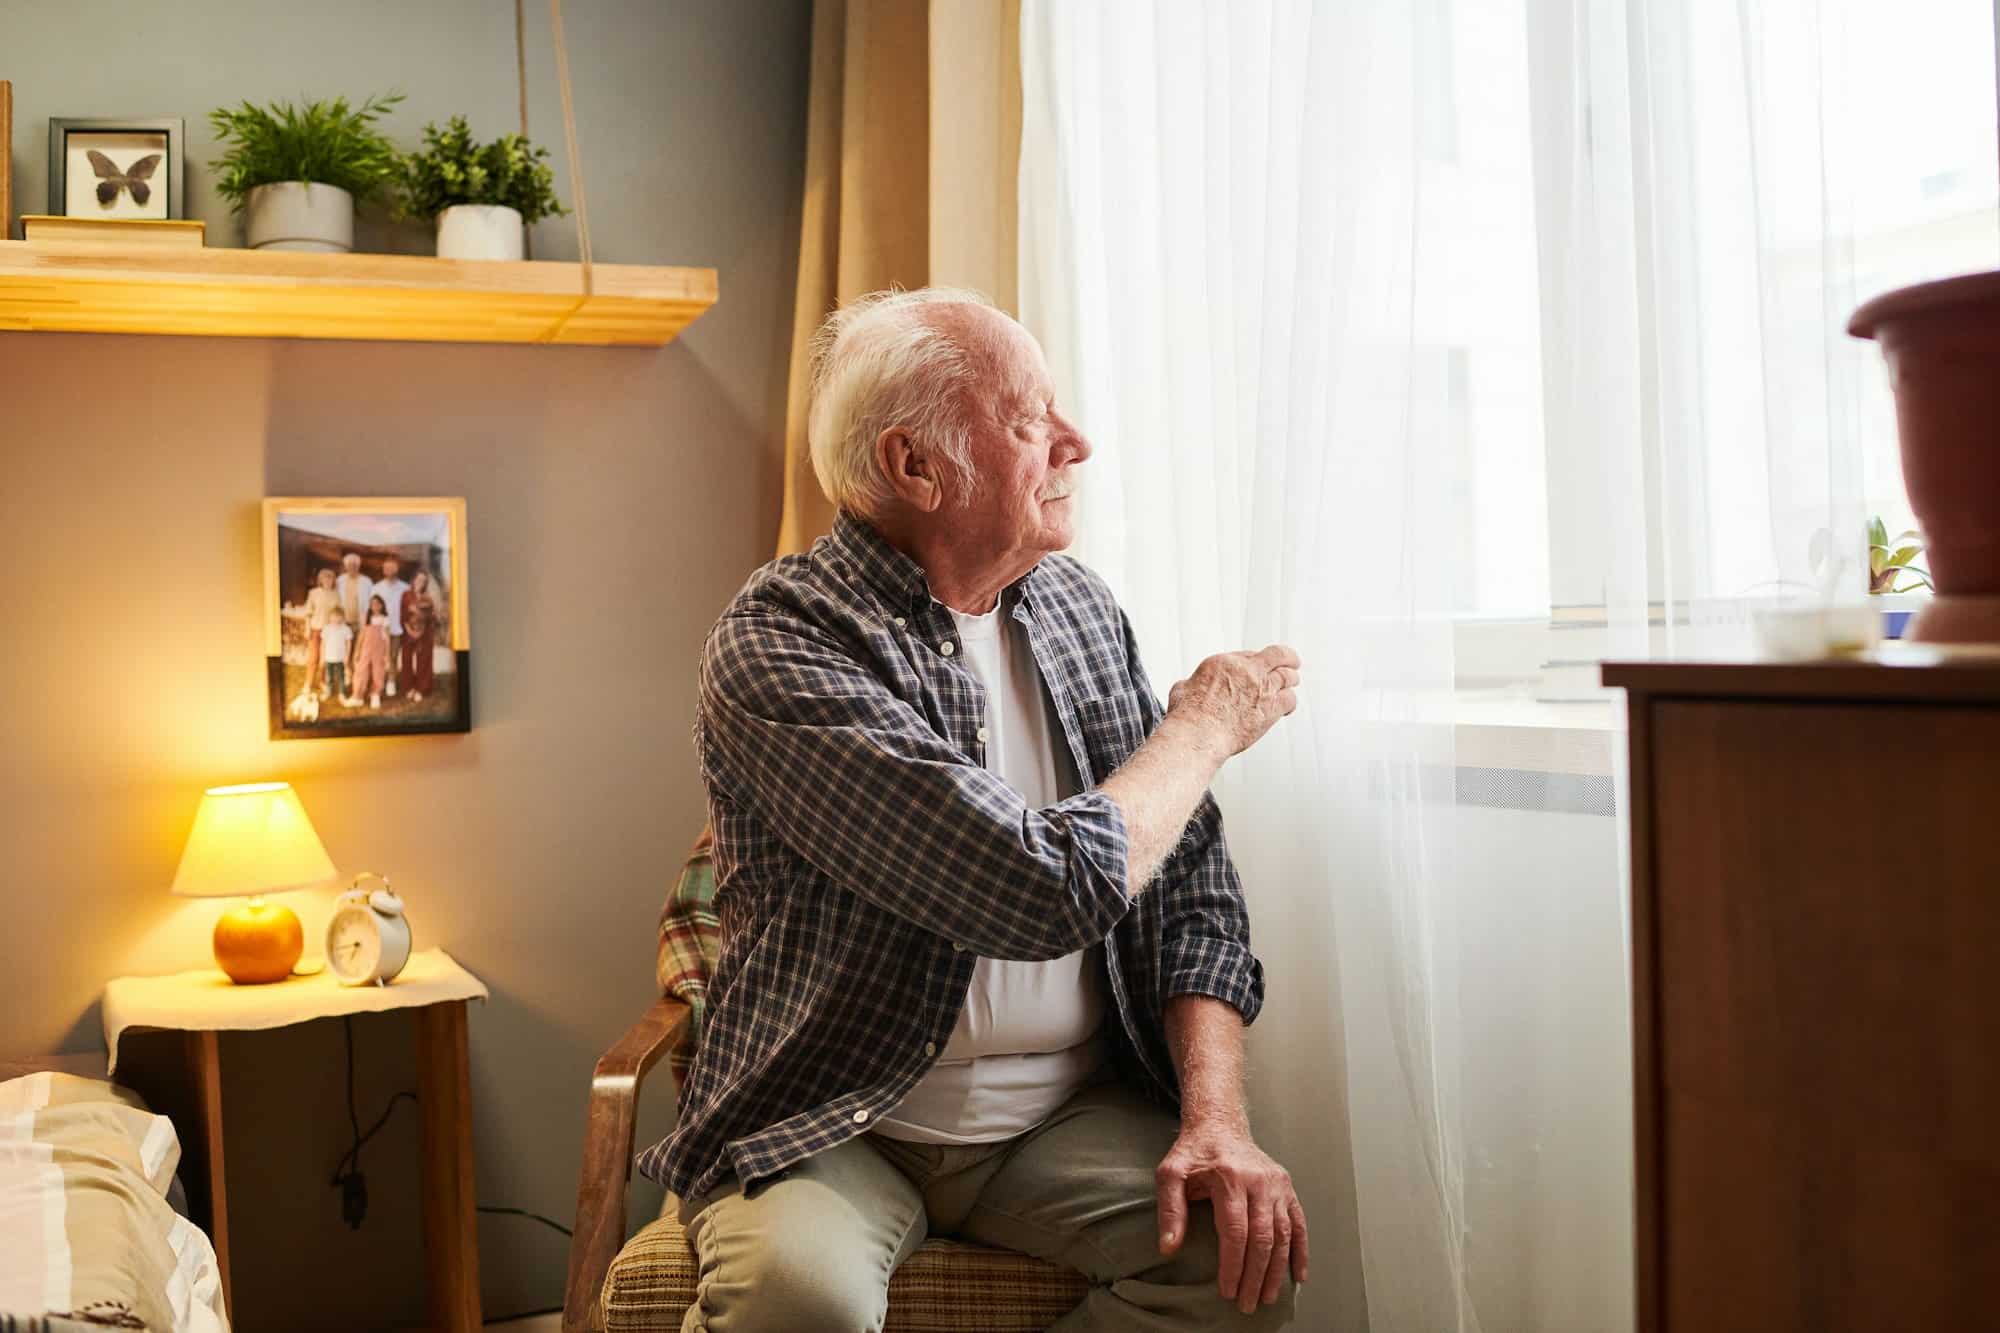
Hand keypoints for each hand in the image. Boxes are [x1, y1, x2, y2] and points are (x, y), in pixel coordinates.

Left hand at [1156, 1118, 1307, 1312]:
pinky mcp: (1286, 1188)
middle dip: (1255, 1276)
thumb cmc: (1193, 1152)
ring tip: (1268, 1297)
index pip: (1235, 1231)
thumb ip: (1169, 1210)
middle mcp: (1259, 1181)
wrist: (1220, 1124)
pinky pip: (1299, 1223)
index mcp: (1230, 1178)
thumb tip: (1168, 1248)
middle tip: (1247, 1304)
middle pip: (1262, 1237)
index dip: (1232, 1264)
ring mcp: (1276, 1185)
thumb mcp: (1171, 1174)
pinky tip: (1298, 1275)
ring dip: (1277, 1270)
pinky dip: (1301, 1251)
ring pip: (1283, 1234)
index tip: (1227, 1290)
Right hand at [1165, 644, 1301, 757]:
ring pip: (1288, 676)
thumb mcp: (1182, 689)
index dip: (1254, 662)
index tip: (1256, 669)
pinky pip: (1290, 699)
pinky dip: (1290, 703)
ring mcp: (1262, 687)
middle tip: (1292, 661)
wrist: (1198, 734)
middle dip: (1287, 657)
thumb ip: (1192, 684)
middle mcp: (1246, 670)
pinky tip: (1288, 707)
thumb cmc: (1188, 716)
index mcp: (1224, 662)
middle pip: (1277, 655)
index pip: (1249, 655)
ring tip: (1292, 683)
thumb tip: (1188, 687)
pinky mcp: (1271, 707)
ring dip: (1291, 679)